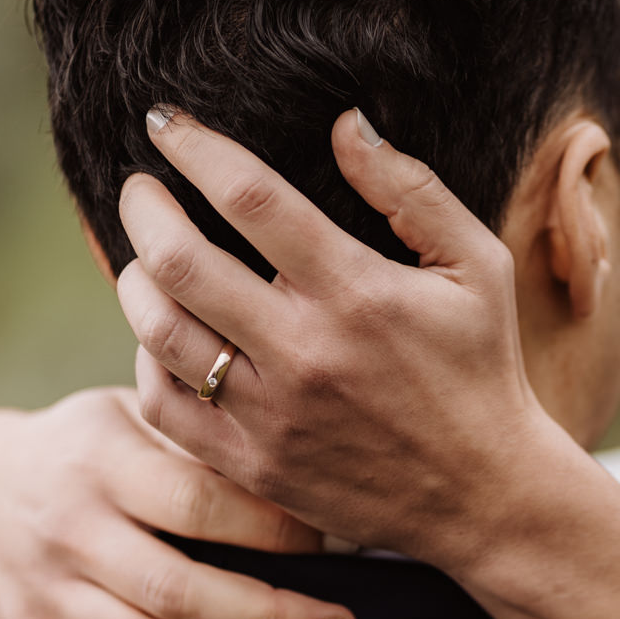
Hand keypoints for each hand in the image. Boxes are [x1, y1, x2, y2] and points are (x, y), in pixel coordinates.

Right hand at [0, 387, 358, 618]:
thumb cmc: (82, 447)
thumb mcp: (128, 415)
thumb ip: (197, 438)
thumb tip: (304, 464)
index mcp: (102, 462)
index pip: (199, 503)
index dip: (275, 530)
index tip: (340, 546)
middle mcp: (69, 528)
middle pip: (177, 587)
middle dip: (269, 615)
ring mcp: (44, 590)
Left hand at [117, 108, 570, 569]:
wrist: (484, 496)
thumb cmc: (480, 369)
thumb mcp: (478, 268)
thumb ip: (413, 191)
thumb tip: (345, 122)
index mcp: (359, 292)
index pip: (250, 198)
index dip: (194, 148)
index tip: (164, 122)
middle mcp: (306, 351)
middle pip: (181, 261)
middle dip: (143, 208)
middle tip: (139, 190)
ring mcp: (273, 414)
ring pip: (159, 331)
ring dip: (135, 280)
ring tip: (143, 259)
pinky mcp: (254, 464)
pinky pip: (165, 404)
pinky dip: (147, 360)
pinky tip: (165, 337)